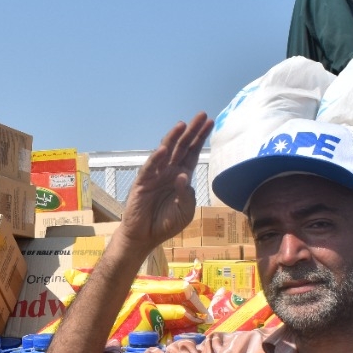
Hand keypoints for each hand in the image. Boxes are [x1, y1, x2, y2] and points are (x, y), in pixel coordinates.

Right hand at [117, 112, 212, 251]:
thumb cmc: (166, 223)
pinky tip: (163, 149)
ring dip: (174, 138)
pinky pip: (149, 168)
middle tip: (202, 115)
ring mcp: (155, 175)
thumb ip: (187, 194)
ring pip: (165, 152)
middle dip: (192, 131)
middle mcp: (169, 171)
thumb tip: (183, 175)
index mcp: (182, 176)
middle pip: (182, 146)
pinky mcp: (142, 182)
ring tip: (183, 124)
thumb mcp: (185, 210)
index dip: (201, 138)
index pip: (193, 152)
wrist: (146, 236)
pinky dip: (155, 158)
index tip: (210, 122)